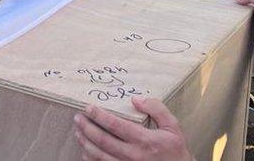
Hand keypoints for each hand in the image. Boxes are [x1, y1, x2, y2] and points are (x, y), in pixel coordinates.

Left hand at [75, 97, 192, 160]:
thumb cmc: (175, 150)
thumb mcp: (173, 127)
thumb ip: (157, 109)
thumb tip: (136, 99)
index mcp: (145, 140)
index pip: (116, 125)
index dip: (99, 116)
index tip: (88, 107)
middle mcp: (133, 155)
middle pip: (103, 140)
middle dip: (87, 128)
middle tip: (78, 118)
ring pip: (99, 155)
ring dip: (86, 143)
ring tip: (78, 132)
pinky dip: (91, 159)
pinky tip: (85, 151)